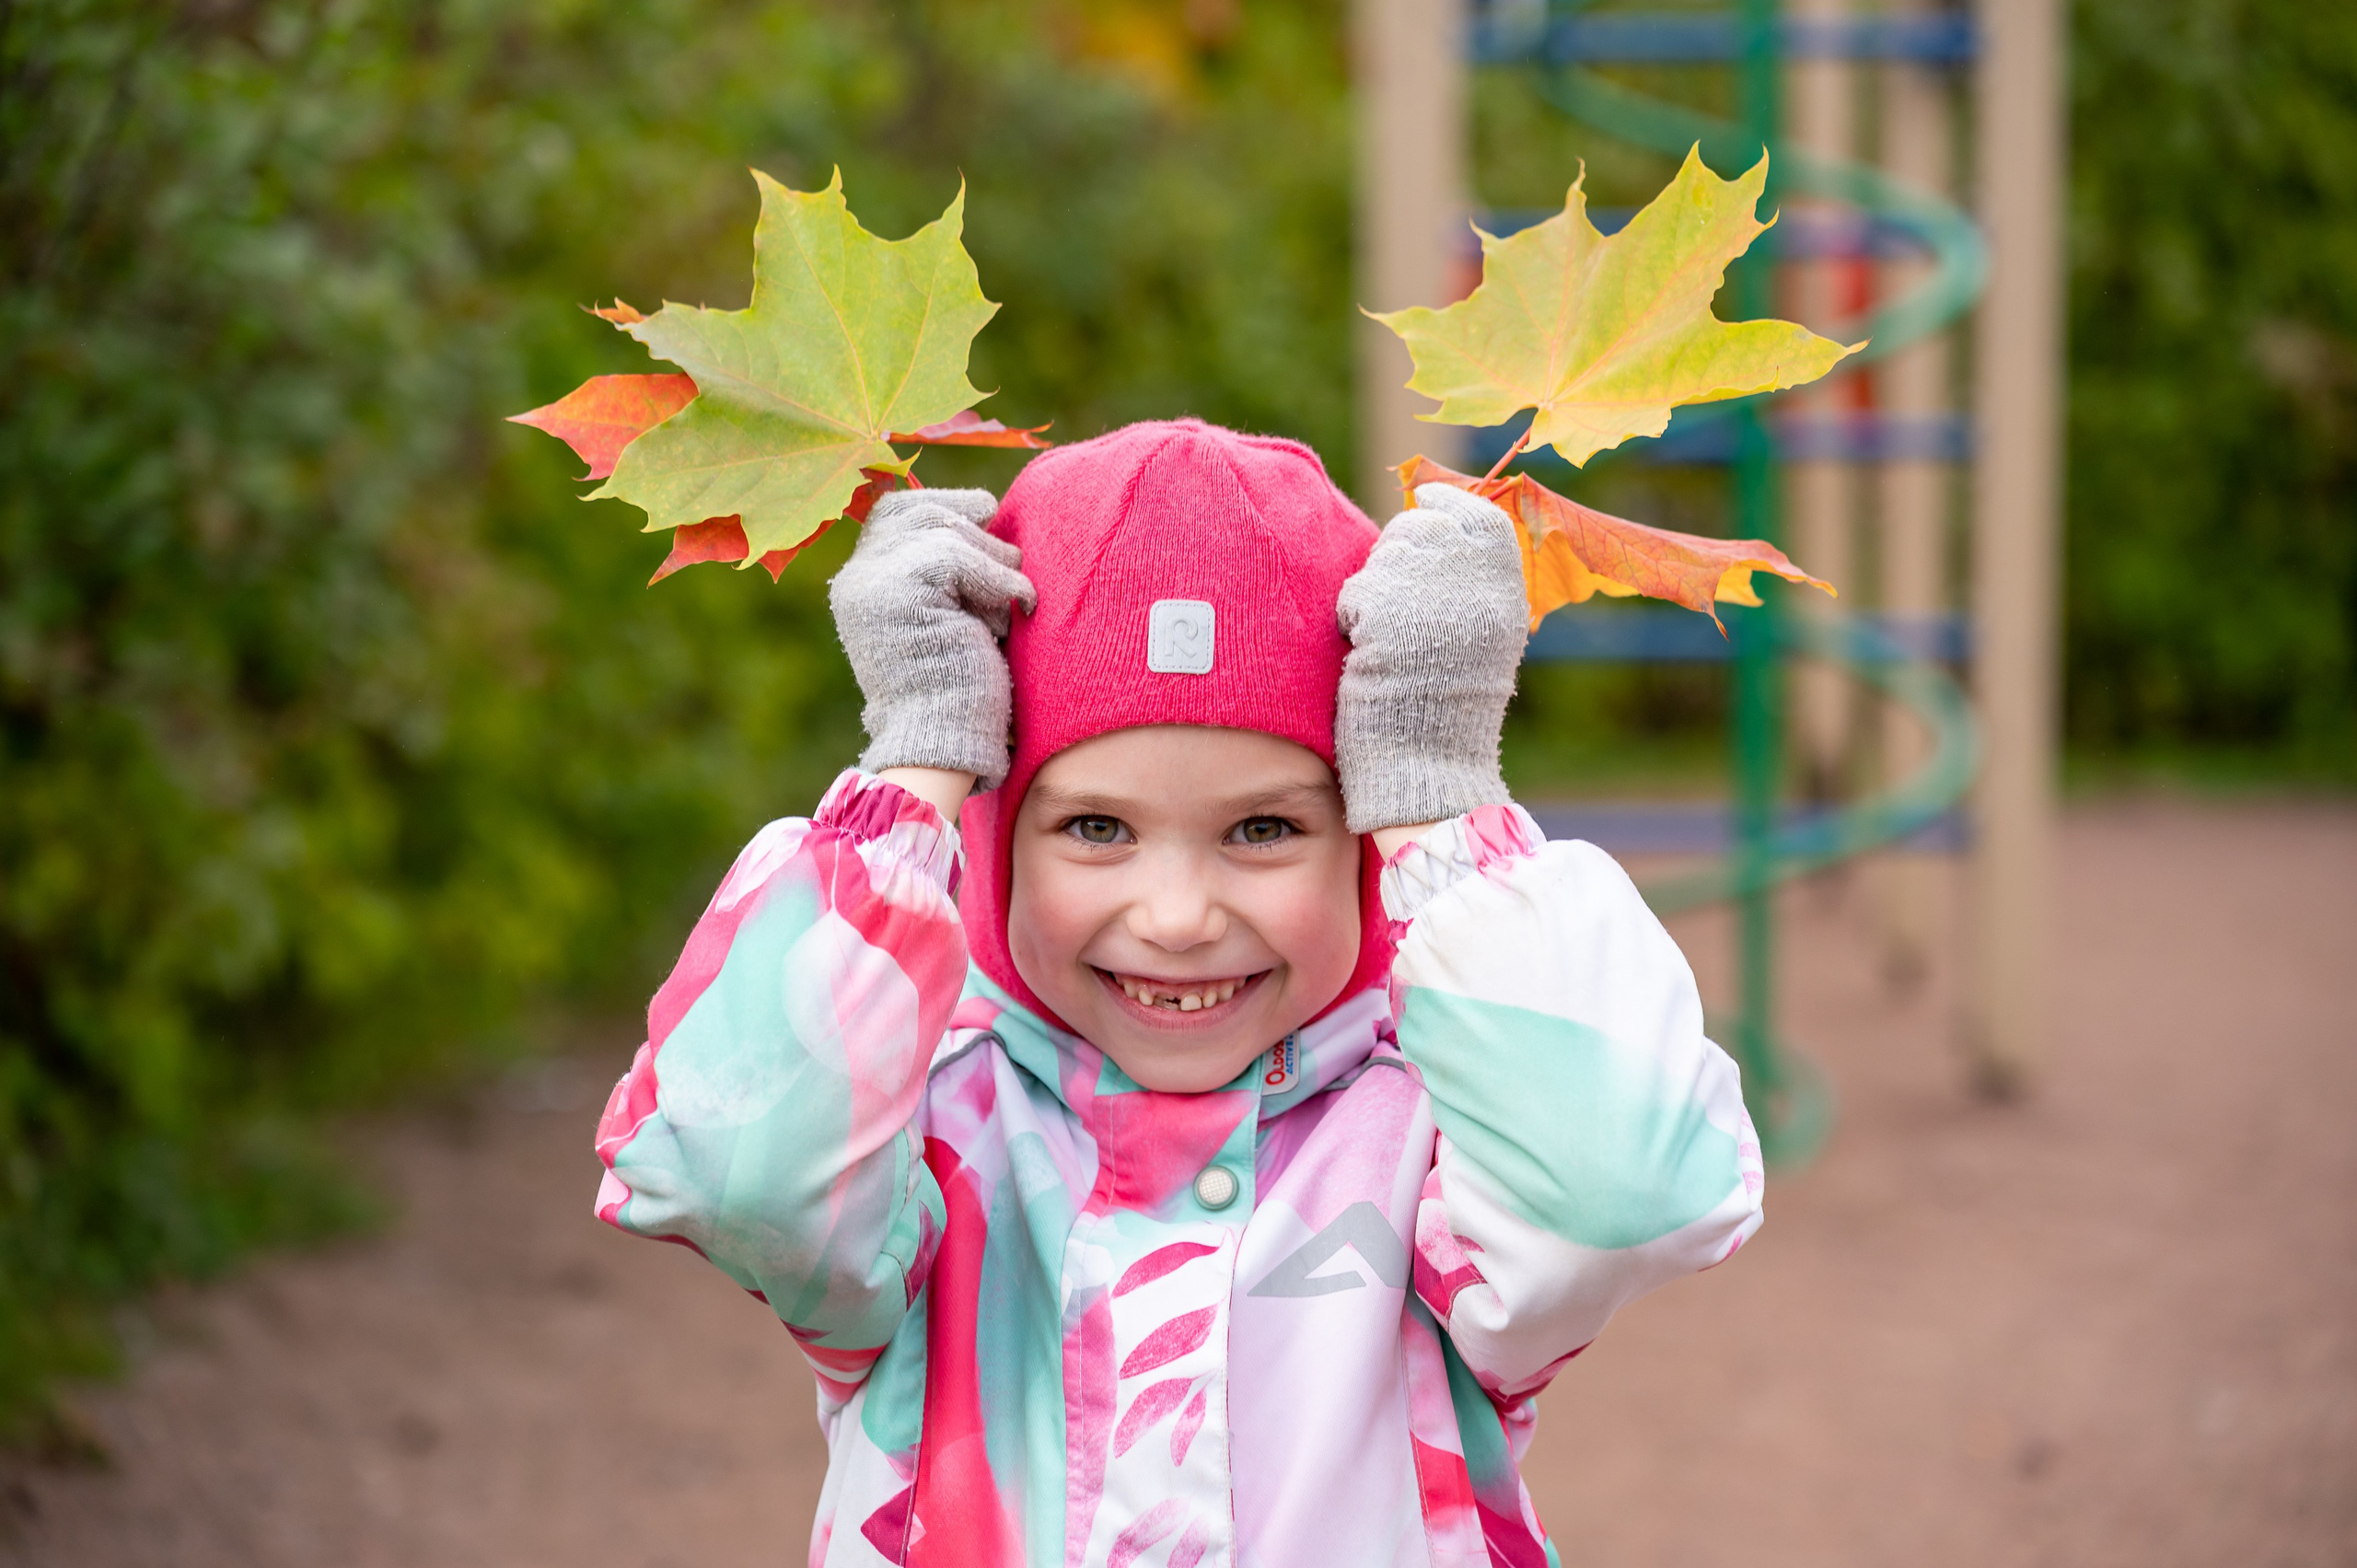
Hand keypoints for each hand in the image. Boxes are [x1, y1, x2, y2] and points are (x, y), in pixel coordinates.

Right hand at [830, 487, 1035, 790]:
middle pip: (922, 511)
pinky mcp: (897, 591)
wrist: (945, 741)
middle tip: (1007, 572)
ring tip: (1000, 615)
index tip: (987, 511)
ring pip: (946, 529)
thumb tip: (986, 506)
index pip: (896, 510)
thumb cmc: (961, 687)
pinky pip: (958, 554)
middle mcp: (858, 578)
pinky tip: (1013, 612)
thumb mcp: (950, 614)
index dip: (945, 503)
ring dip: (992, 564)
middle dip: (975, 531)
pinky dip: (997, 580)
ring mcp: (872, 582)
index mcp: (863, 583)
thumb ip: (948, 567)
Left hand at [1334, 482, 1527, 833]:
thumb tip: (1436, 523)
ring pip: (1384, 554)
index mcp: (1504, 589)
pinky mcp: (1386, 606)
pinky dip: (1352, 618)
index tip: (1426, 504)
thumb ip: (1468, 583)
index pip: (1479, 515)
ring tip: (1388, 639)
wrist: (1428, 764)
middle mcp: (1473, 581)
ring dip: (1375, 589)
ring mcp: (1430, 590)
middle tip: (1395, 604)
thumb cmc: (1447, 711)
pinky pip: (1356, 590)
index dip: (1446, 504)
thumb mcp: (1481, 638)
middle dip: (1398, 553)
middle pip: (1422, 526)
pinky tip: (1369, 653)